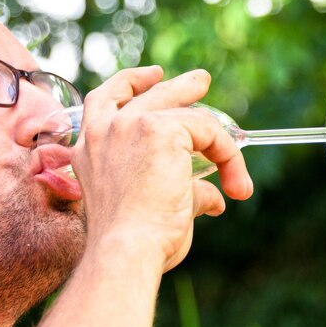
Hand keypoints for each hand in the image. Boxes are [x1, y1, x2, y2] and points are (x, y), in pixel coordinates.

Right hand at [71, 66, 252, 271]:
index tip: (153, 77)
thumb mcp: (154, 208)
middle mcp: (104, 131)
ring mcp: (129, 125)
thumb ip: (185, 193)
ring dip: (217, 135)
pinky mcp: (159, 128)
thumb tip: (214, 199)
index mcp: (89, 149)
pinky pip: (208, 131)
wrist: (127, 250)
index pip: (104, 101)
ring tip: (235, 149)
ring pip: (185, 113)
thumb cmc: (135, 242)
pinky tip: (236, 182)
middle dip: (178, 87)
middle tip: (200, 80)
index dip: (130, 84)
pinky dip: (227, 155)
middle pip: (145, 94)